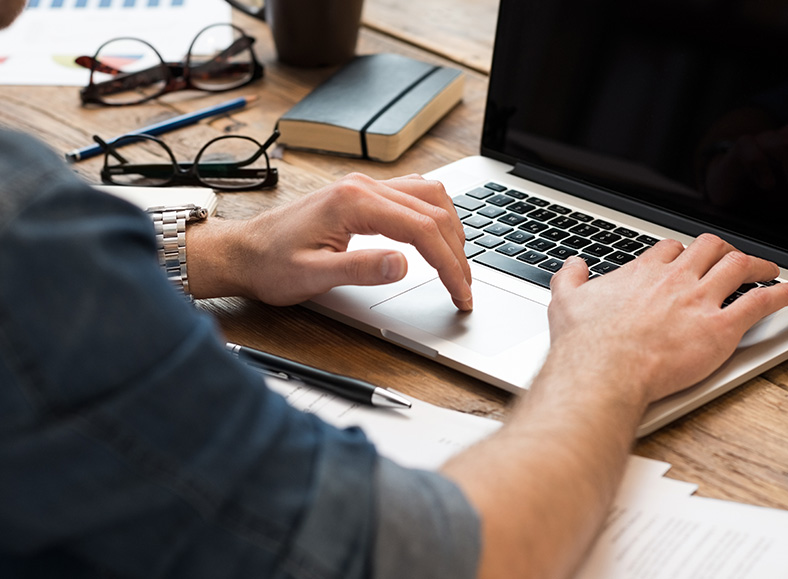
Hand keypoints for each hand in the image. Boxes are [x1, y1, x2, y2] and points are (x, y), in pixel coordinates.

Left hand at [187, 173, 472, 309]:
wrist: (244, 251)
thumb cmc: (271, 264)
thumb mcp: (313, 275)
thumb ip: (360, 269)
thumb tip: (404, 265)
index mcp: (354, 202)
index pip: (422, 229)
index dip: (449, 264)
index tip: (460, 292)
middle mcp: (363, 187)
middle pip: (433, 210)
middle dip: (457, 251)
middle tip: (465, 288)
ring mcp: (364, 187)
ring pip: (428, 196)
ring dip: (450, 228)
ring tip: (459, 264)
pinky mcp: (362, 195)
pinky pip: (412, 194)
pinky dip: (434, 216)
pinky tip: (438, 236)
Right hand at [547, 234, 787, 403]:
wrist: (604, 369)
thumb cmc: (586, 341)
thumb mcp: (566, 300)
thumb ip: (570, 278)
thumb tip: (572, 265)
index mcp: (643, 272)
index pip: (671, 248)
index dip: (681, 251)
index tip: (684, 259)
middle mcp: (676, 279)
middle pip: (710, 247)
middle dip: (723, 249)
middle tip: (729, 258)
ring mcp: (700, 300)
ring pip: (740, 266)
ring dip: (758, 264)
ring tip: (766, 268)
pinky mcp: (720, 327)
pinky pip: (760, 301)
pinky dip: (779, 294)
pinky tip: (786, 292)